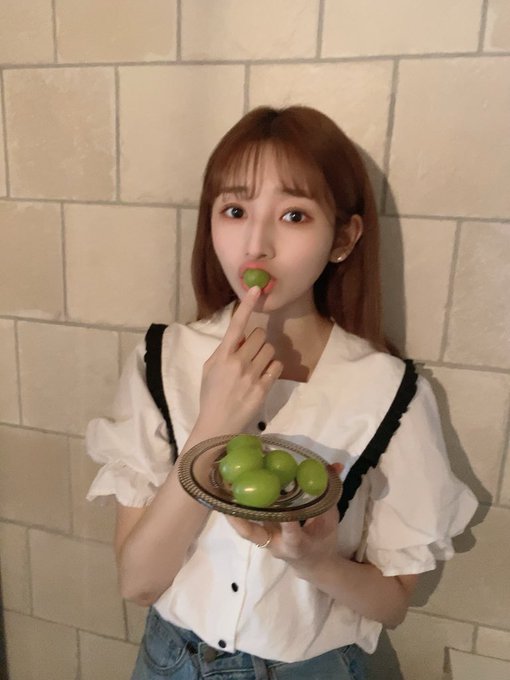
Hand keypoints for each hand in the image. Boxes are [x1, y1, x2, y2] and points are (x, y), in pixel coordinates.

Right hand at [195, 287, 282, 436]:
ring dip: (266, 353)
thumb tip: (239, 337)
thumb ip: (224, 351)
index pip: (236, 324)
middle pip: (260, 335)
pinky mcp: (263, 388)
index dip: (247, 304)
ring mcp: (252, 375)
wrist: (217, 424)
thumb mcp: (209, 368)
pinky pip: (276, 366)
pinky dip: (272, 367)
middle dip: (258, 340)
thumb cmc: (211, 394)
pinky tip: (264, 375)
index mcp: (222, 355)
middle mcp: (238, 362)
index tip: (256, 288)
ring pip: (270, 349)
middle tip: (251, 352)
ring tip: (256, 365)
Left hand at [226, 463, 342, 572]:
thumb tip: (334, 465)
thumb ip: (329, 494)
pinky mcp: (260, 537)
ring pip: (245, 529)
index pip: (292, 533)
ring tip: (223, 485)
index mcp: (298, 544)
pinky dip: (236, 509)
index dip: (288, 522)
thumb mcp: (331, 520)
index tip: (284, 507)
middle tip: (231, 490)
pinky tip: (228, 490)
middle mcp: (277, 544)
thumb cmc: (323, 542)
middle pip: (255, 534)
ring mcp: (266, 542)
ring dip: (232, 510)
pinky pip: (245, 524)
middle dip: (241, 516)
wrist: (313, 566)